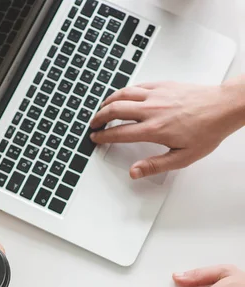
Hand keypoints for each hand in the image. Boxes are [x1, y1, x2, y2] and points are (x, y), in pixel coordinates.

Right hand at [90, 79, 244, 178]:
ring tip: (102, 109)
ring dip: (108, 102)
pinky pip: (137, 85)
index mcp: (154, 130)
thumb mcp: (182, 158)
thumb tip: (134, 172)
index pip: (119, 132)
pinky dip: (125, 91)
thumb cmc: (206, 131)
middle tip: (94, 124)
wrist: (222, 108)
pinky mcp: (163, 85)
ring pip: (123, 94)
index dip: (103, 136)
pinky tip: (123, 96)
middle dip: (99, 117)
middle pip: (115, 110)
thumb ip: (155, 165)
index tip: (96, 138)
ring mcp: (157, 95)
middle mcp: (152, 110)